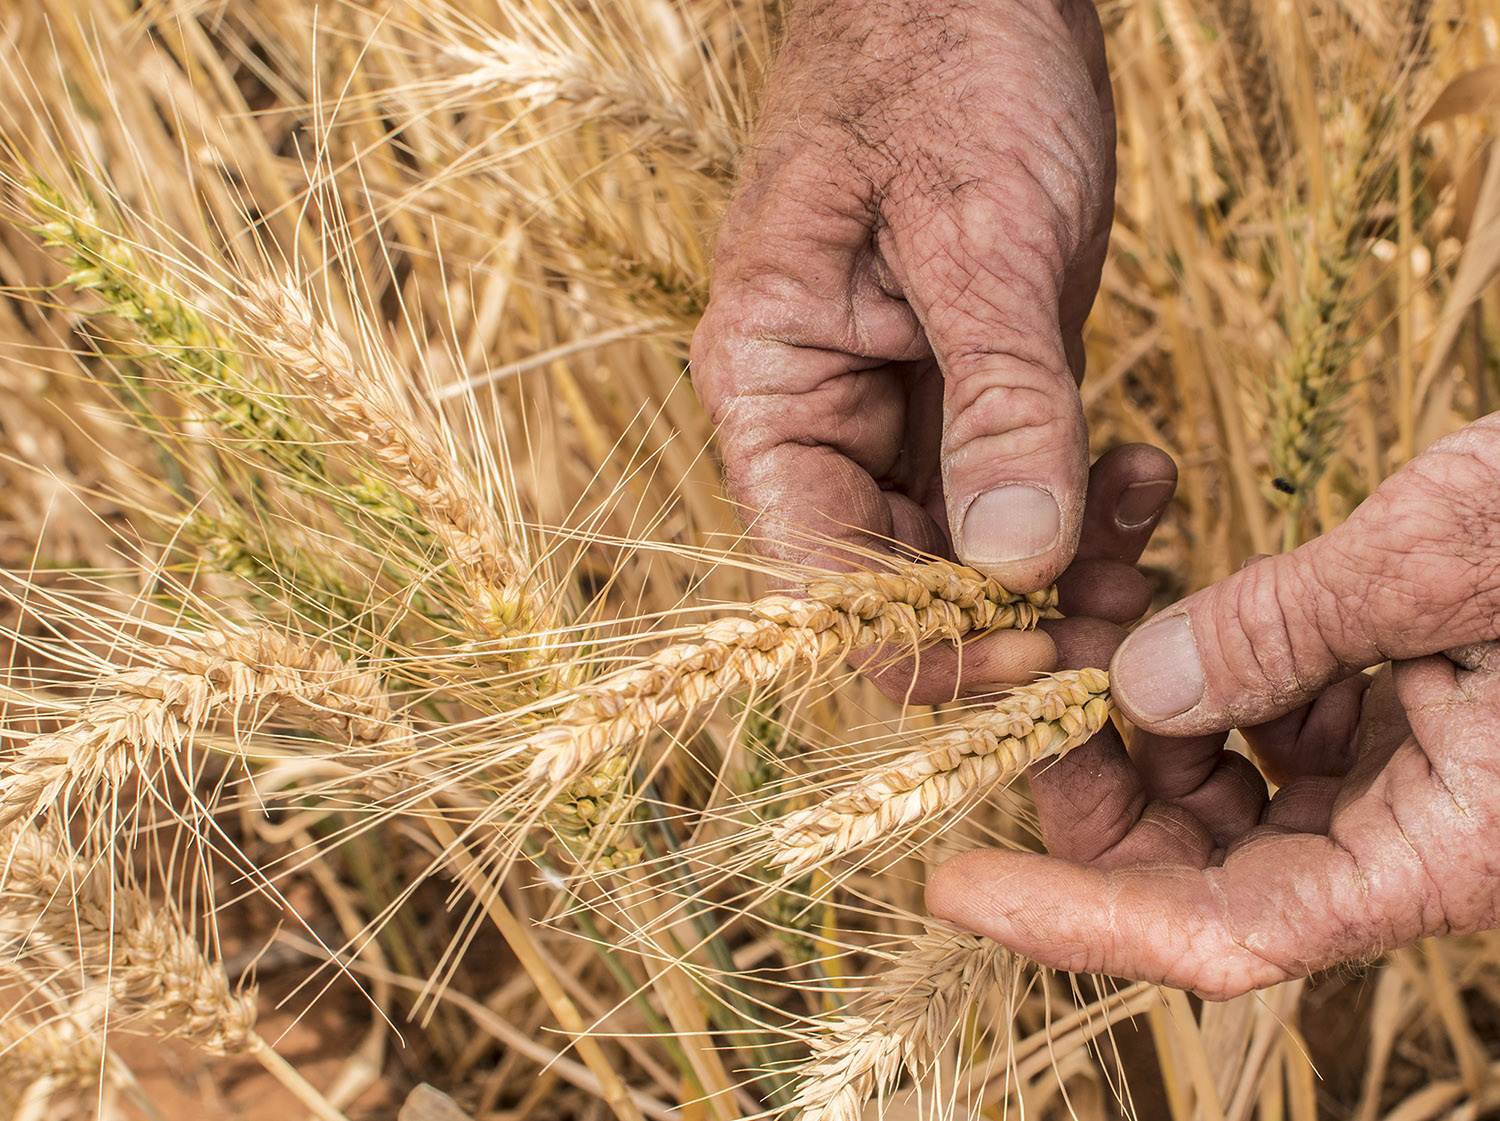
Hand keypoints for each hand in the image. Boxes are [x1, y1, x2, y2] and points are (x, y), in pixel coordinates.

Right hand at [691, 0, 1118, 698]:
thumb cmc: (943, 64)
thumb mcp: (979, 234)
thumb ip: (997, 403)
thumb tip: (1013, 563)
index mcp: (771, 382)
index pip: (815, 571)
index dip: (917, 642)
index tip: (1036, 660)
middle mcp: (822, 411)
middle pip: (891, 578)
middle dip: (1004, 621)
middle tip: (1123, 634)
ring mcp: (898, 402)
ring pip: (963, 546)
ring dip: (1056, 574)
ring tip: (1148, 554)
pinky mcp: (972, 383)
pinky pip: (1017, 484)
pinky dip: (1080, 504)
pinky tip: (1147, 481)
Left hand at [927, 413, 1499, 997]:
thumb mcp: (1445, 554)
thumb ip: (1287, 632)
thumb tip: (1139, 689)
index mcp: (1451, 851)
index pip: (1226, 933)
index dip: (1080, 921)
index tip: (955, 881)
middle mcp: (1424, 835)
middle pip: (1206, 858)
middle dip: (1099, 763)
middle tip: (1036, 653)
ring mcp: (1418, 775)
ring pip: (1228, 777)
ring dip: (1144, 686)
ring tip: (1107, 569)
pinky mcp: (1415, 712)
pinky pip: (1278, 711)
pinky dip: (1217, 649)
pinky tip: (1176, 566)